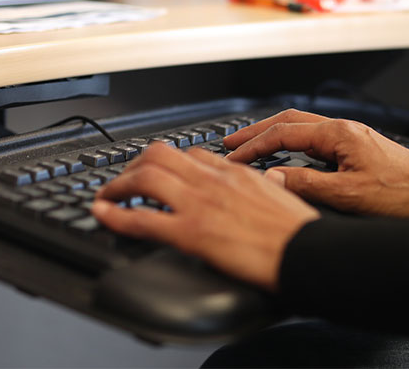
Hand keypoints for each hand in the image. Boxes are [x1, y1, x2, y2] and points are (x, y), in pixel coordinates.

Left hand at [92, 143, 318, 291]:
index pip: (192, 154)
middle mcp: (212, 181)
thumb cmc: (299, 231)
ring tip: (108, 195)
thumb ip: (272, 182)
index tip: (158, 170)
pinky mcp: (190, 233)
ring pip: (144, 178)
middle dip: (134, 165)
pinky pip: (142, 218)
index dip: (168, 160)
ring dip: (118, 185)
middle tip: (124, 180)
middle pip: (160, 155)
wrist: (306, 253)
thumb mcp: (286, 194)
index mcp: (235, 173)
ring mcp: (199, 204)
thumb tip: (273, 176)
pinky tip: (102, 214)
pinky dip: (115, 215)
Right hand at [225, 109, 408, 217]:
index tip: (233, 158)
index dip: (253, 145)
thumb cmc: (404, 195)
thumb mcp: (350, 195)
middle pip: (289, 121)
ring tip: (251, 147)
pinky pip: (315, 139)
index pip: (283, 132)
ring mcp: (351, 136)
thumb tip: (274, 178)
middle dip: (256, 131)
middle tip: (230, 143)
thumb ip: (308, 184)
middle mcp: (344, 129)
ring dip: (274, 135)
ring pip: (302, 128)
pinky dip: (292, 144)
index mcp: (339, 133)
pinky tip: (286, 156)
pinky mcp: (357, 147)